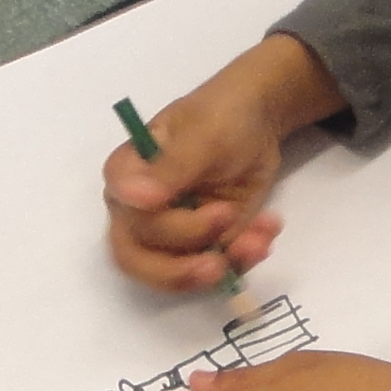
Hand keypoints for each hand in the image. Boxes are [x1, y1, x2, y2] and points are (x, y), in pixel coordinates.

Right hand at [102, 36, 343, 295]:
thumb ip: (169, 167)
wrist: (256, 124)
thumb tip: (134, 200)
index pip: (125, 212)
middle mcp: (140, 213)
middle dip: (179, 268)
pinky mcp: (204, 247)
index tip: (189, 214)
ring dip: (223, 263)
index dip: (147, 226)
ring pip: (179, 273)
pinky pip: (218, 269)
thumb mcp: (201, 134)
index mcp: (128, 176)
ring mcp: (172, 235)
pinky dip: (244, 258)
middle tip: (218, 262)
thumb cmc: (219, 117)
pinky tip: (265, 232)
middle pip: (139, 258)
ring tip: (260, 237)